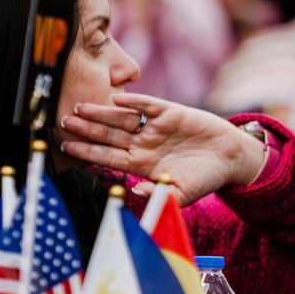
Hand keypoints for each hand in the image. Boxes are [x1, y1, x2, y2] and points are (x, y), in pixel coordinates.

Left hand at [61, 93, 267, 205]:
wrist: (230, 159)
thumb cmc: (205, 179)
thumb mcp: (183, 194)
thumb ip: (159, 195)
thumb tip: (135, 191)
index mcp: (142, 164)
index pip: (108, 157)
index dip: (88, 152)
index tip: (67, 148)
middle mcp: (143, 144)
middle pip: (109, 135)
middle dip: (87, 129)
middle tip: (64, 122)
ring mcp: (154, 127)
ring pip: (122, 119)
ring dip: (102, 113)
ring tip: (81, 107)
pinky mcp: (170, 112)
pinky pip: (147, 105)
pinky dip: (134, 101)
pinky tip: (117, 98)